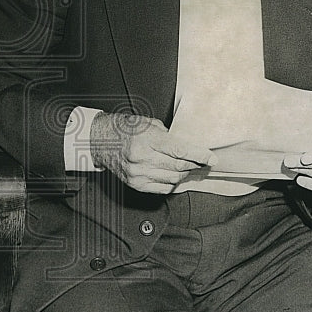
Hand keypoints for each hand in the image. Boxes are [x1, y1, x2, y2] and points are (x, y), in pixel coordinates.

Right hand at [90, 111, 214, 193]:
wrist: (99, 141)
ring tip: (190, 168)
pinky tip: (174, 175)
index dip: (199, 155)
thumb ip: (167, 135)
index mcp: (147, 139)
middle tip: (204, 163)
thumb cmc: (123, 128)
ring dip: (185, 174)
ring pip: (173, 178)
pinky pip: (162, 188)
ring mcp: (138, 173)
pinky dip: (172, 182)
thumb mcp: (147, 123)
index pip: (181, 151)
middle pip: (179, 166)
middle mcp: (142, 158)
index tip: (211, 158)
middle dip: (196, 165)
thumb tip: (187, 147)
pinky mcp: (136, 184)